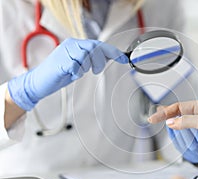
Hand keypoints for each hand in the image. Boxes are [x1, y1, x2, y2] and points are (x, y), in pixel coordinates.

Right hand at [8, 38, 127, 110]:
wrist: (39, 83)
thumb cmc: (60, 74)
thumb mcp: (79, 65)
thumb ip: (91, 59)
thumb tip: (110, 57)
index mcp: (76, 44)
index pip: (99, 44)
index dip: (113, 52)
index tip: (124, 59)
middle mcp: (71, 44)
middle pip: (95, 48)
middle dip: (101, 61)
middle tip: (96, 71)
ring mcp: (64, 52)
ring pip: (87, 56)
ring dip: (87, 67)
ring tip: (78, 72)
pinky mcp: (60, 62)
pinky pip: (77, 67)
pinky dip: (77, 73)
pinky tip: (69, 74)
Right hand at [148, 100, 197, 157]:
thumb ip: (187, 121)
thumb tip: (171, 122)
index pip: (178, 107)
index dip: (164, 113)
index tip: (153, 118)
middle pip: (181, 121)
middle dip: (180, 130)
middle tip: (186, 135)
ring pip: (187, 132)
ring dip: (189, 139)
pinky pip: (194, 139)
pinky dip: (194, 143)